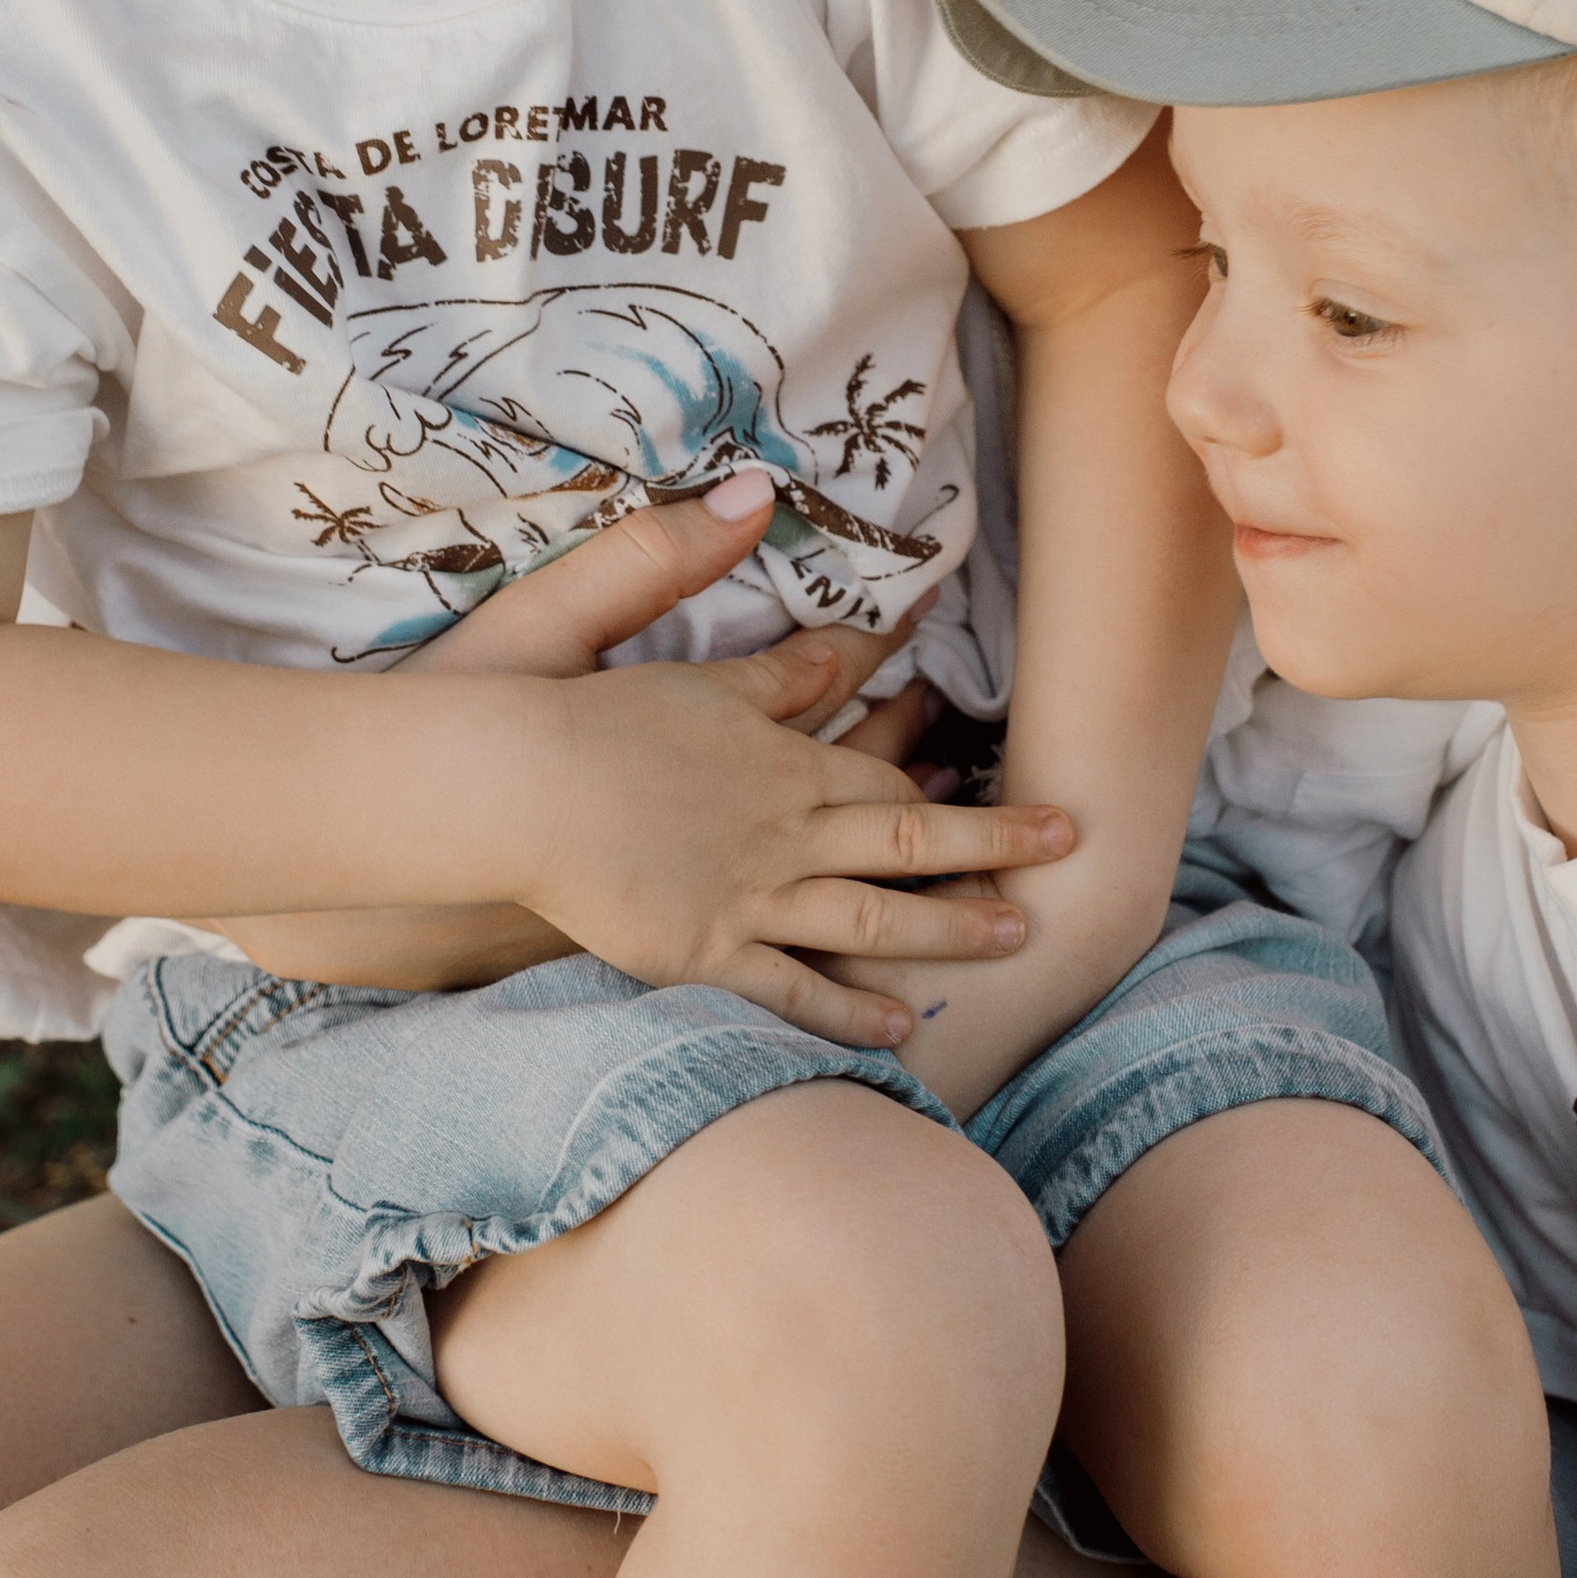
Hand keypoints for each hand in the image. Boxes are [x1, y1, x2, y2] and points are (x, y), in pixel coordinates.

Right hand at [415, 472, 1069, 1041]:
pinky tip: (898, 1026)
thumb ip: (743, 630)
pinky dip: (849, 1010)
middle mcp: (782, 828)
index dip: (937, 769)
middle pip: (907, 839)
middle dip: (993, 841)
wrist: (508, 785)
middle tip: (1068, 842)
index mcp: (776, 756)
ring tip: (1019, 935)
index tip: (986, 762)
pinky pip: (792, 990)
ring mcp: (750, 898)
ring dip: (952, 928)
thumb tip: (788, 551)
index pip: (877, 768)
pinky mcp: (702, 955)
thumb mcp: (667, 656)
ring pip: (874, 919)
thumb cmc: (575, 713)